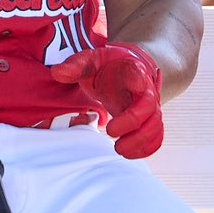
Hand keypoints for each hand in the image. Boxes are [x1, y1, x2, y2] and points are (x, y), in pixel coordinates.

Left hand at [52, 43, 164, 158]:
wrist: (124, 69)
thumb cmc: (107, 65)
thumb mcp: (91, 60)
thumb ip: (76, 65)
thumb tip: (58, 73)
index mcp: (133, 72)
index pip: (140, 81)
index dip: (135, 97)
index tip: (116, 111)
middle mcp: (147, 91)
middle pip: (151, 110)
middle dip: (134, 126)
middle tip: (110, 133)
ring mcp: (150, 108)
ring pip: (156, 127)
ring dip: (140, 142)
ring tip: (118, 150)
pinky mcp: (148, 121)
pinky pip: (156, 137)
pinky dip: (145, 149)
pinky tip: (127, 153)